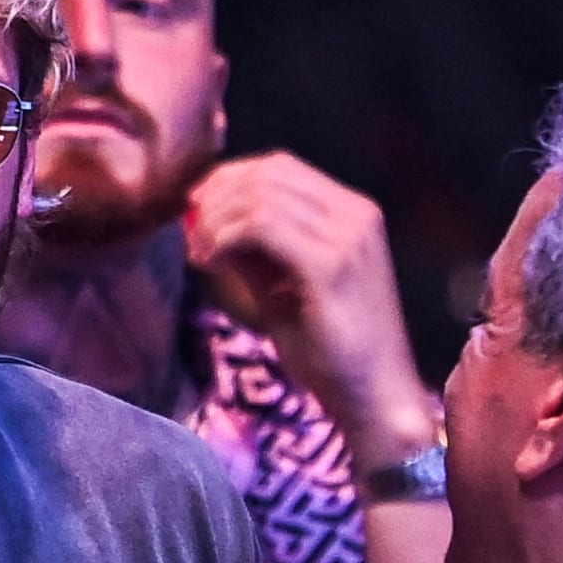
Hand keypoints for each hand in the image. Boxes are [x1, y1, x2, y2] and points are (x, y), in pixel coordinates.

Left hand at [185, 153, 436, 467]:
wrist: (373, 395)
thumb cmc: (328, 348)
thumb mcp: (282, 286)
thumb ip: (252, 250)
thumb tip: (203, 219)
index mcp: (351, 212)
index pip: (280, 166)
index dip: (229, 179)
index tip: (195, 209)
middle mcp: (356, 215)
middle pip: (268, 174)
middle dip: (216, 196)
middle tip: (189, 232)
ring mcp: (349, 237)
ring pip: (261, 196)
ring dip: (216, 220)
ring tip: (200, 255)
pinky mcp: (332, 266)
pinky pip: (262, 226)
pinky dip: (225, 237)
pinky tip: (210, 263)